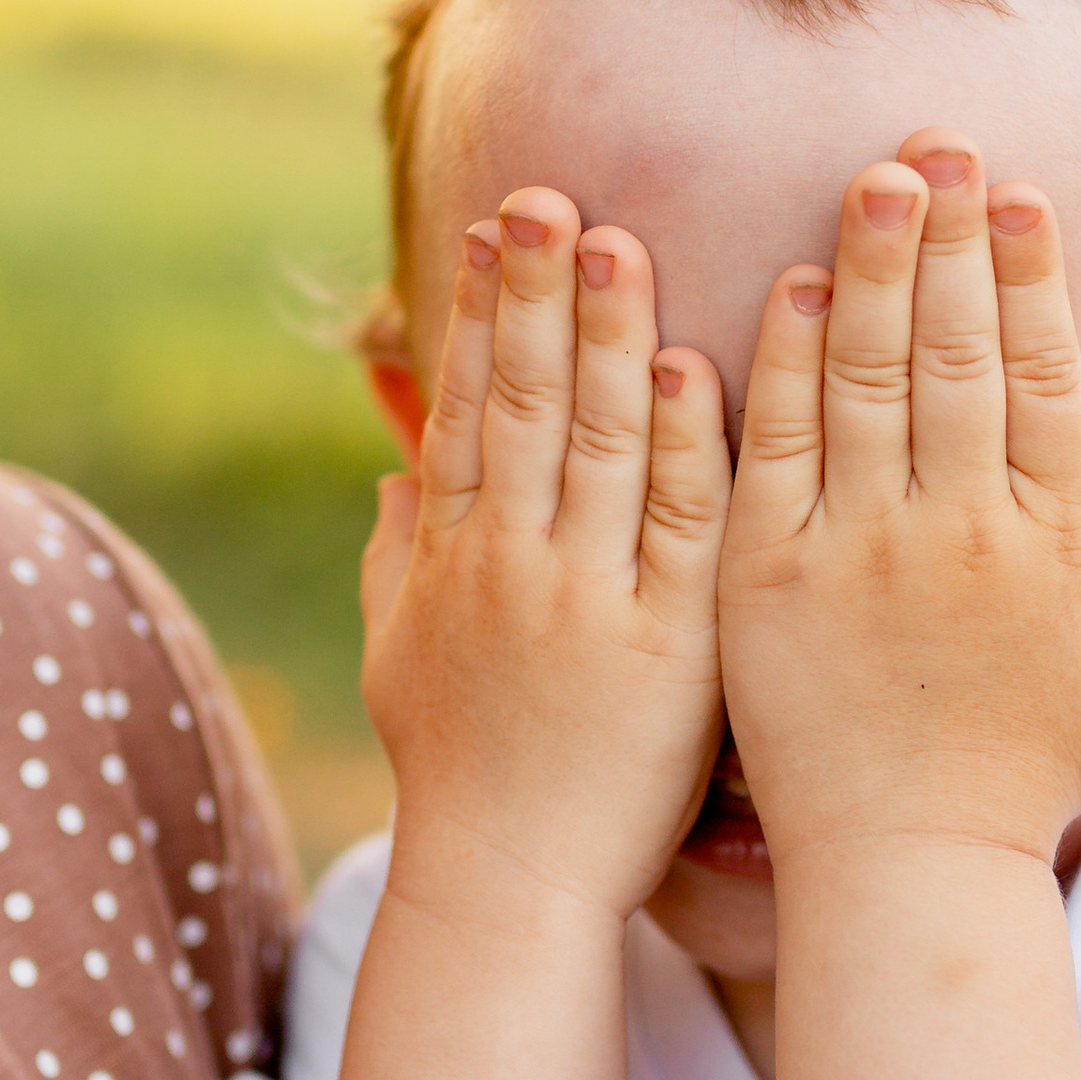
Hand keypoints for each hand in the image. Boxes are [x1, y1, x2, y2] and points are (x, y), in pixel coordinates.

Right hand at [362, 191, 730, 923]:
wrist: (510, 885)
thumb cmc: (462, 777)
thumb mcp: (403, 661)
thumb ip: (399, 562)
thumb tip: (391, 480)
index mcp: (454, 558)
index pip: (466, 409)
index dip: (479, 313)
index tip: (493, 227)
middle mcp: (509, 563)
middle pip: (522, 402)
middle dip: (535, 292)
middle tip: (549, 194)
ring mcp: (583, 599)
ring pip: (594, 442)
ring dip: (605, 335)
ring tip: (616, 239)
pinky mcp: (662, 644)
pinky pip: (675, 525)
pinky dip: (678, 442)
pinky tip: (689, 366)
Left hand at [717, 138, 1080, 865]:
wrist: (907, 861)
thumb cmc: (1028, 770)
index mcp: (1052, 543)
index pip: (1043, 380)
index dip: (1033, 280)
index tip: (1022, 196)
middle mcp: (961, 532)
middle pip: (958, 355)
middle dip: (953, 240)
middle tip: (941, 142)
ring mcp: (862, 550)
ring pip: (870, 382)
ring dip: (875, 271)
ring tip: (876, 180)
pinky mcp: (770, 578)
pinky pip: (779, 451)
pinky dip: (786, 367)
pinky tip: (796, 291)